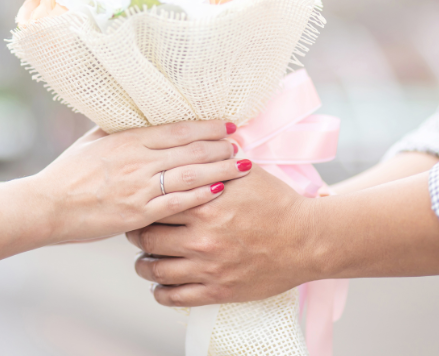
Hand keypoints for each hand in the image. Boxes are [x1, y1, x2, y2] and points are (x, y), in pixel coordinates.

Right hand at [32, 120, 251, 243]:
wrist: (47, 205)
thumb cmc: (69, 171)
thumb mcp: (94, 141)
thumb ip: (120, 129)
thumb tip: (140, 117)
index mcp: (129, 139)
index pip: (178, 130)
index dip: (207, 127)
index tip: (228, 126)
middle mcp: (139, 160)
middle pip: (191, 150)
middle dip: (221, 147)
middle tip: (241, 146)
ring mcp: (140, 187)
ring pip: (190, 174)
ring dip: (220, 169)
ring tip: (242, 166)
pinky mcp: (138, 212)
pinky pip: (176, 203)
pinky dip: (200, 195)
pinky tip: (219, 190)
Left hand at [127, 166, 314, 306]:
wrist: (307, 239)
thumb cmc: (278, 203)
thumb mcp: (246, 173)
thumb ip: (215, 162)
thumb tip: (195, 147)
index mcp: (204, 205)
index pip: (155, 204)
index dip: (144, 206)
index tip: (141, 206)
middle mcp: (201, 238)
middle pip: (148, 238)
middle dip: (137, 235)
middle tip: (136, 232)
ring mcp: (208, 267)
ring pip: (155, 270)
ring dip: (143, 265)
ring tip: (143, 260)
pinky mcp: (218, 290)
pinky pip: (176, 297)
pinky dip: (160, 293)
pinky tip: (158, 286)